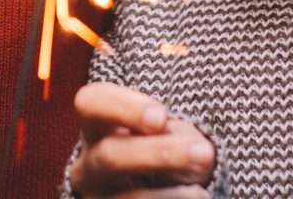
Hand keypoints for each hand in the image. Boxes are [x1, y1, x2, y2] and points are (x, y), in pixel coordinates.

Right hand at [67, 83, 215, 198]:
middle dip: (160, 153)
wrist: (155, 191)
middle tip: (203, 152)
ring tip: (201, 193)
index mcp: (96, 127)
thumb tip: (197, 152)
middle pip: (110, 155)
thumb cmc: (161, 151)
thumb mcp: (164, 134)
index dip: (123, 107)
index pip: (90, 103)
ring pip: (128, 198)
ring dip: (171, 194)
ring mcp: (95, 197)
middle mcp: (89, 164)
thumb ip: (171, 132)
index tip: (161, 117)